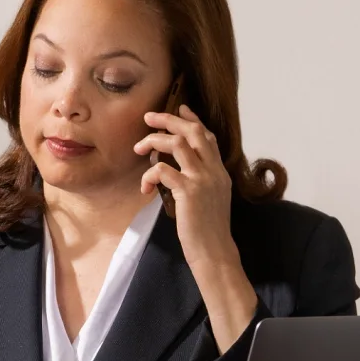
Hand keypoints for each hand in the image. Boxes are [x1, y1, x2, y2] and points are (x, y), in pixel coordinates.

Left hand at [134, 104, 259, 352]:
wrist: (214, 252)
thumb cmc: (207, 232)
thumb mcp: (210, 200)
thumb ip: (200, 182)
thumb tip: (175, 171)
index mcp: (220, 172)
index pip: (207, 136)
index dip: (192, 119)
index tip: (179, 108)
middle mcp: (214, 171)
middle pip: (192, 131)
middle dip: (169, 119)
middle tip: (149, 117)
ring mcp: (202, 179)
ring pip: (177, 143)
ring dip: (154, 141)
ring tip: (139, 148)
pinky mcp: (188, 191)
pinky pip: (163, 170)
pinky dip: (149, 174)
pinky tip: (145, 187)